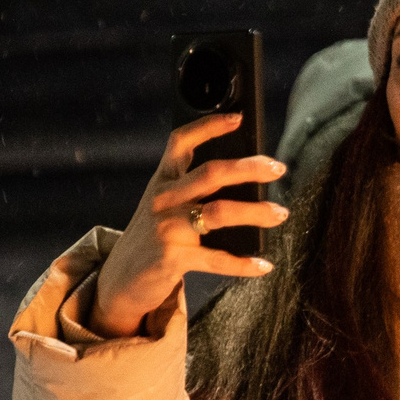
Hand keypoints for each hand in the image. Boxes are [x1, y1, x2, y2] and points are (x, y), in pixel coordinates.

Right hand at [88, 114, 289, 338]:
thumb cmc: (152, 238)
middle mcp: (163, 199)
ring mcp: (167, 229)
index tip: (237, 118)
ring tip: (280, 214)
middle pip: (211, 173)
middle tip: (278, 168)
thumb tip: (242, 175)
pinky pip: (216, 259)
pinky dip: (243, 263)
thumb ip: (190, 189)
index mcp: (162, 181)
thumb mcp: (162, 205)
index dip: (208, 127)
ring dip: (255, 212)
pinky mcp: (172, 258)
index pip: (181, 142)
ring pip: (219, 212)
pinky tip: (263, 265)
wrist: (119, 281)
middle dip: (249, 168)